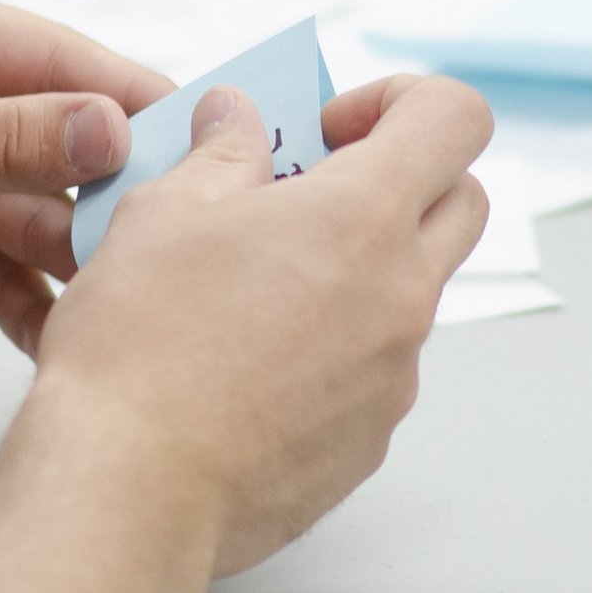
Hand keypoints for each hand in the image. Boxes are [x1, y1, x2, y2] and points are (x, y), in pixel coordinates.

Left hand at [0, 0, 171, 376]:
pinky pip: (25, 271)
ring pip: (59, 213)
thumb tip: (111, 127)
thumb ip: (2, 139)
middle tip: (164, 236)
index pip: (64, 61)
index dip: (133, 103)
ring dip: (80, 257)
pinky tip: (61, 334)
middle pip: (76, 141)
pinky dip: (41, 304)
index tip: (204, 143)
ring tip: (110, 297)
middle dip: (112, 193)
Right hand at [31, 74, 491, 578]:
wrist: (128, 491)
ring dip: (361, 268)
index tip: (333, 128)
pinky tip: (250, 364)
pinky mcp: (371, 438)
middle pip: (463, 202)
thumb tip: (237, 118)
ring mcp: (395, 373)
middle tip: (313, 194)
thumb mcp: (162, 212)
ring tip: (258, 286)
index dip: (403, 101)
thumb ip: (220, 153)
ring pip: (413, 291)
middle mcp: (402, 294)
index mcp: (363, 218)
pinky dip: (334, 347)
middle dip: (404, 180)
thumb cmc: (139, 348)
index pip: (455, 118)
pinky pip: (377, 368)